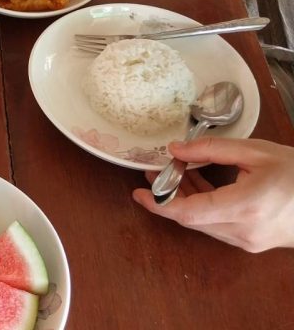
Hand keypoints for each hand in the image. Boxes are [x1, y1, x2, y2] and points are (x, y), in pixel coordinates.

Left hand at [133, 137, 293, 251]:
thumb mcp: (255, 152)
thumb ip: (211, 150)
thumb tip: (175, 149)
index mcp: (245, 207)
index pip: (188, 212)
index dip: (158, 204)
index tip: (138, 192)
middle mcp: (243, 230)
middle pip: (190, 218)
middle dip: (167, 196)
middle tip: (155, 172)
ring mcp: (247, 241)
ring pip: (201, 223)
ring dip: (184, 199)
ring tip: (172, 173)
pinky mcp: (250, 243)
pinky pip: (215, 225)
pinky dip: (201, 206)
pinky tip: (194, 183)